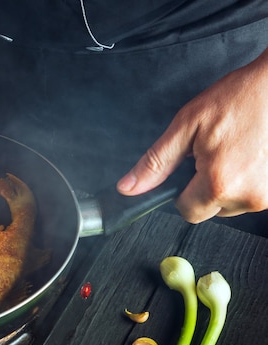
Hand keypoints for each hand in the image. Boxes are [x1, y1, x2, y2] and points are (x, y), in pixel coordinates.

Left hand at [117, 48, 267, 222]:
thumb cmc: (237, 99)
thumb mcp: (186, 126)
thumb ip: (156, 162)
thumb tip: (128, 188)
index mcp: (220, 183)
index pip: (186, 212)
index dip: (181, 191)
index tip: (190, 168)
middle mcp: (248, 195)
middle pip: (209, 210)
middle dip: (204, 187)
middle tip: (214, 154)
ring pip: (230, 204)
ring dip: (226, 184)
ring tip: (234, 152)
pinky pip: (250, 196)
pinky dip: (245, 180)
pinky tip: (248, 156)